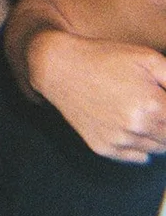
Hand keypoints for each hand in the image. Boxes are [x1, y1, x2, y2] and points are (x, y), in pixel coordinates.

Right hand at [26, 31, 165, 162]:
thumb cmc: (104, 58)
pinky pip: (138, 157)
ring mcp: (119, 141)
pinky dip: (141, 145)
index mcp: (153, 106)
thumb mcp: (148, 58)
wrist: (59, 68)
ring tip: (143, 110)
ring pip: (159, 150)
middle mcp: (137, 128)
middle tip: (156, 104)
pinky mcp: (104, 149)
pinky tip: (130, 122)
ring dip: (158, 134)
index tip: (163, 102)